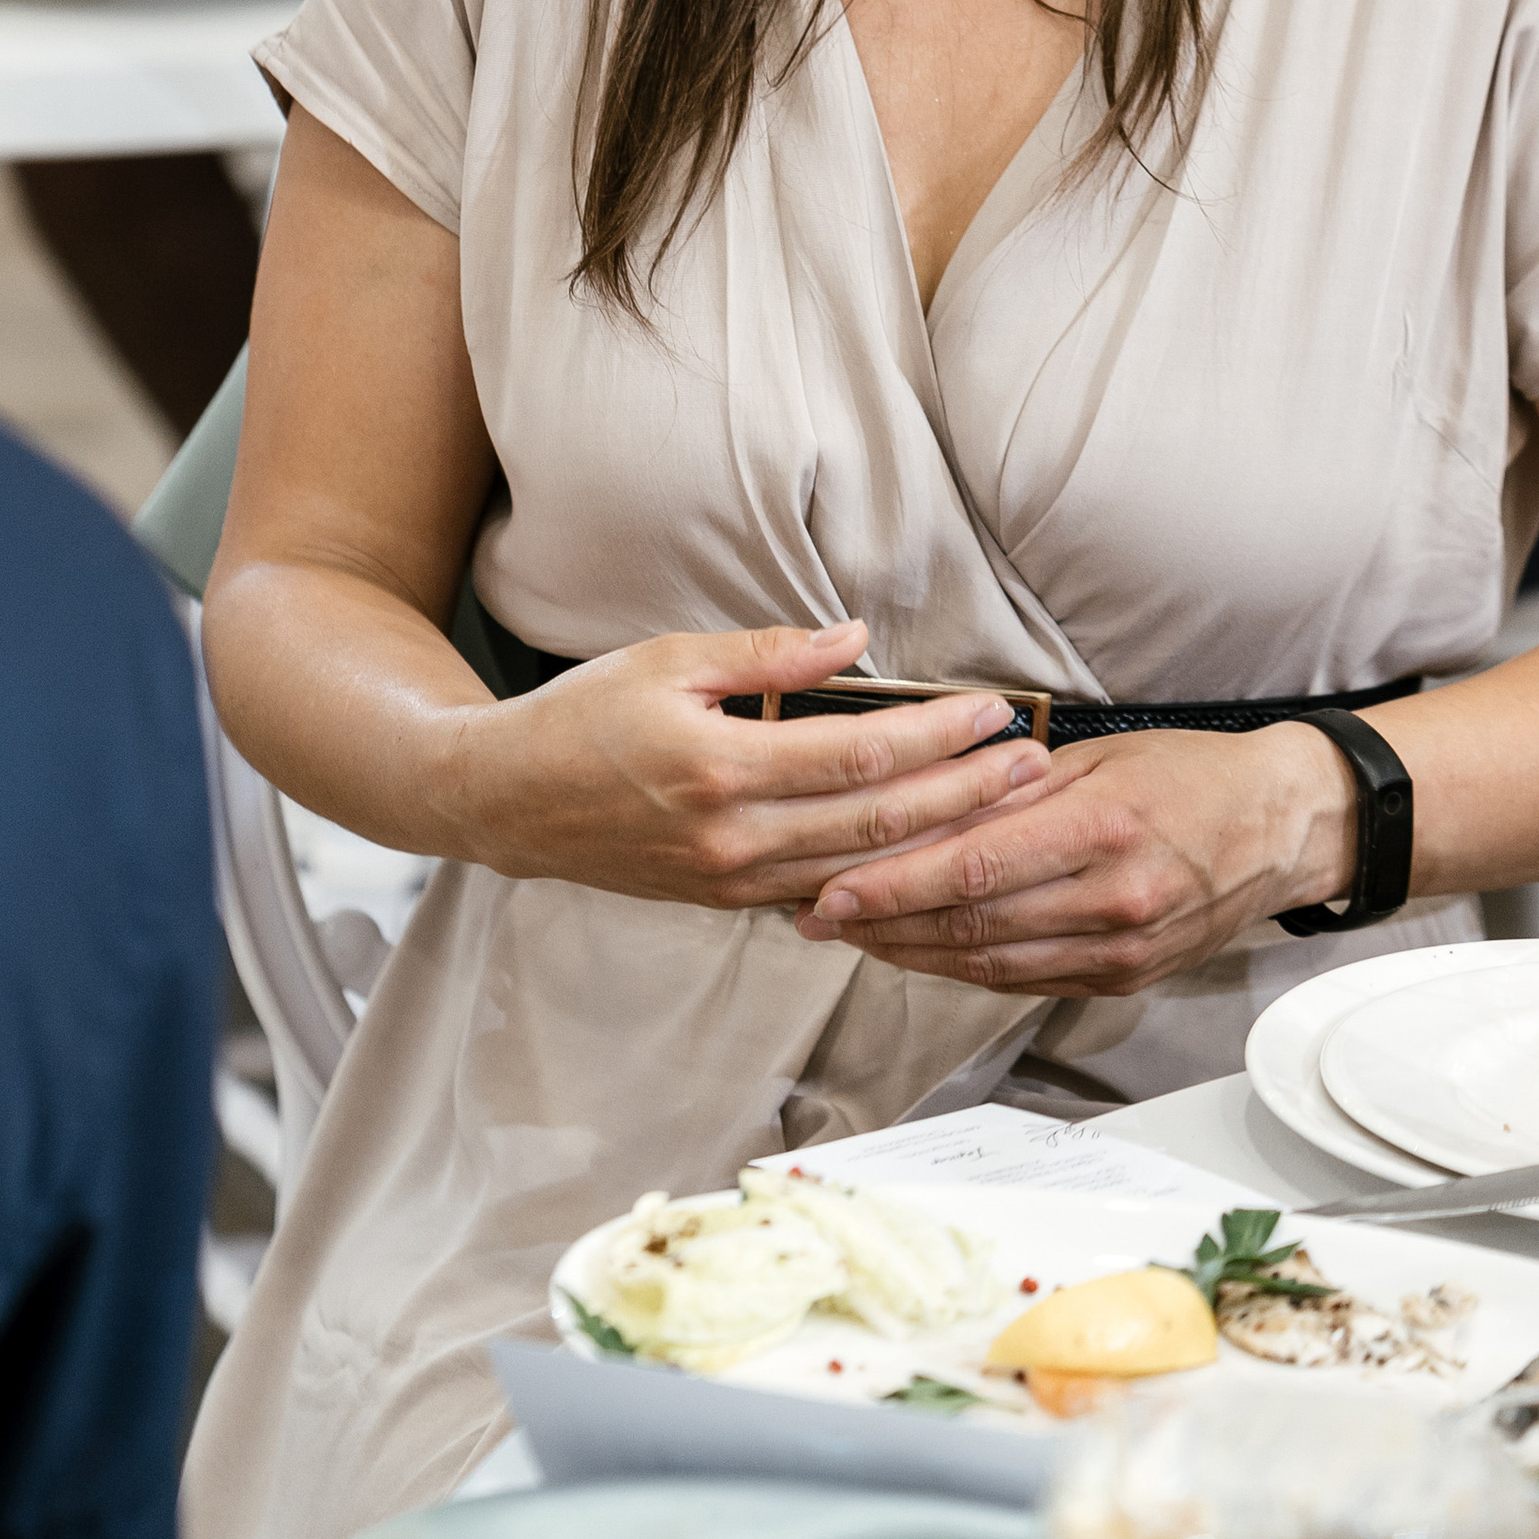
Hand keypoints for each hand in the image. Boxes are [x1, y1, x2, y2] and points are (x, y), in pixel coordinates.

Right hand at [440, 618, 1051, 910]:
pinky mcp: (727, 900)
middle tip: (1032, 766)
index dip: (934, 736)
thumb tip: (856, 638)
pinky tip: (936, 859)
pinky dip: (887, 876)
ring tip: (1007, 810)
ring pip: (862, 871)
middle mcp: (733, 840)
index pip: (857, 757)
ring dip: (942, 841)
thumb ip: (767, 655)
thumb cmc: (582, 716)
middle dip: (965, 795)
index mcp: (719, 770)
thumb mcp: (666, 660)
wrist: (506, 804)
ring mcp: (732, 881)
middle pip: (877, 824)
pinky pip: (825, 892)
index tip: (992, 712)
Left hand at [792, 721, 1359, 996]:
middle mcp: (1112, 902)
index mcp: (1103, 831)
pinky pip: (1026, 981)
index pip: (975, 868)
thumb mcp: (1101, 757)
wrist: (1283, 828)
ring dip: (914, 953)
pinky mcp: (1124, 979)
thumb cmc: (1191, 776)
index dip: (894, 886)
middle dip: (884, 925)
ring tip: (854, 933)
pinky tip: (923, 950)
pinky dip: (967, 968)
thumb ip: (1016, 787)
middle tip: (816, 914)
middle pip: (973, 927)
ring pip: (992, 965)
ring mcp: (1120, 950)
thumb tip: (928, 805)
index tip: (831, 890)